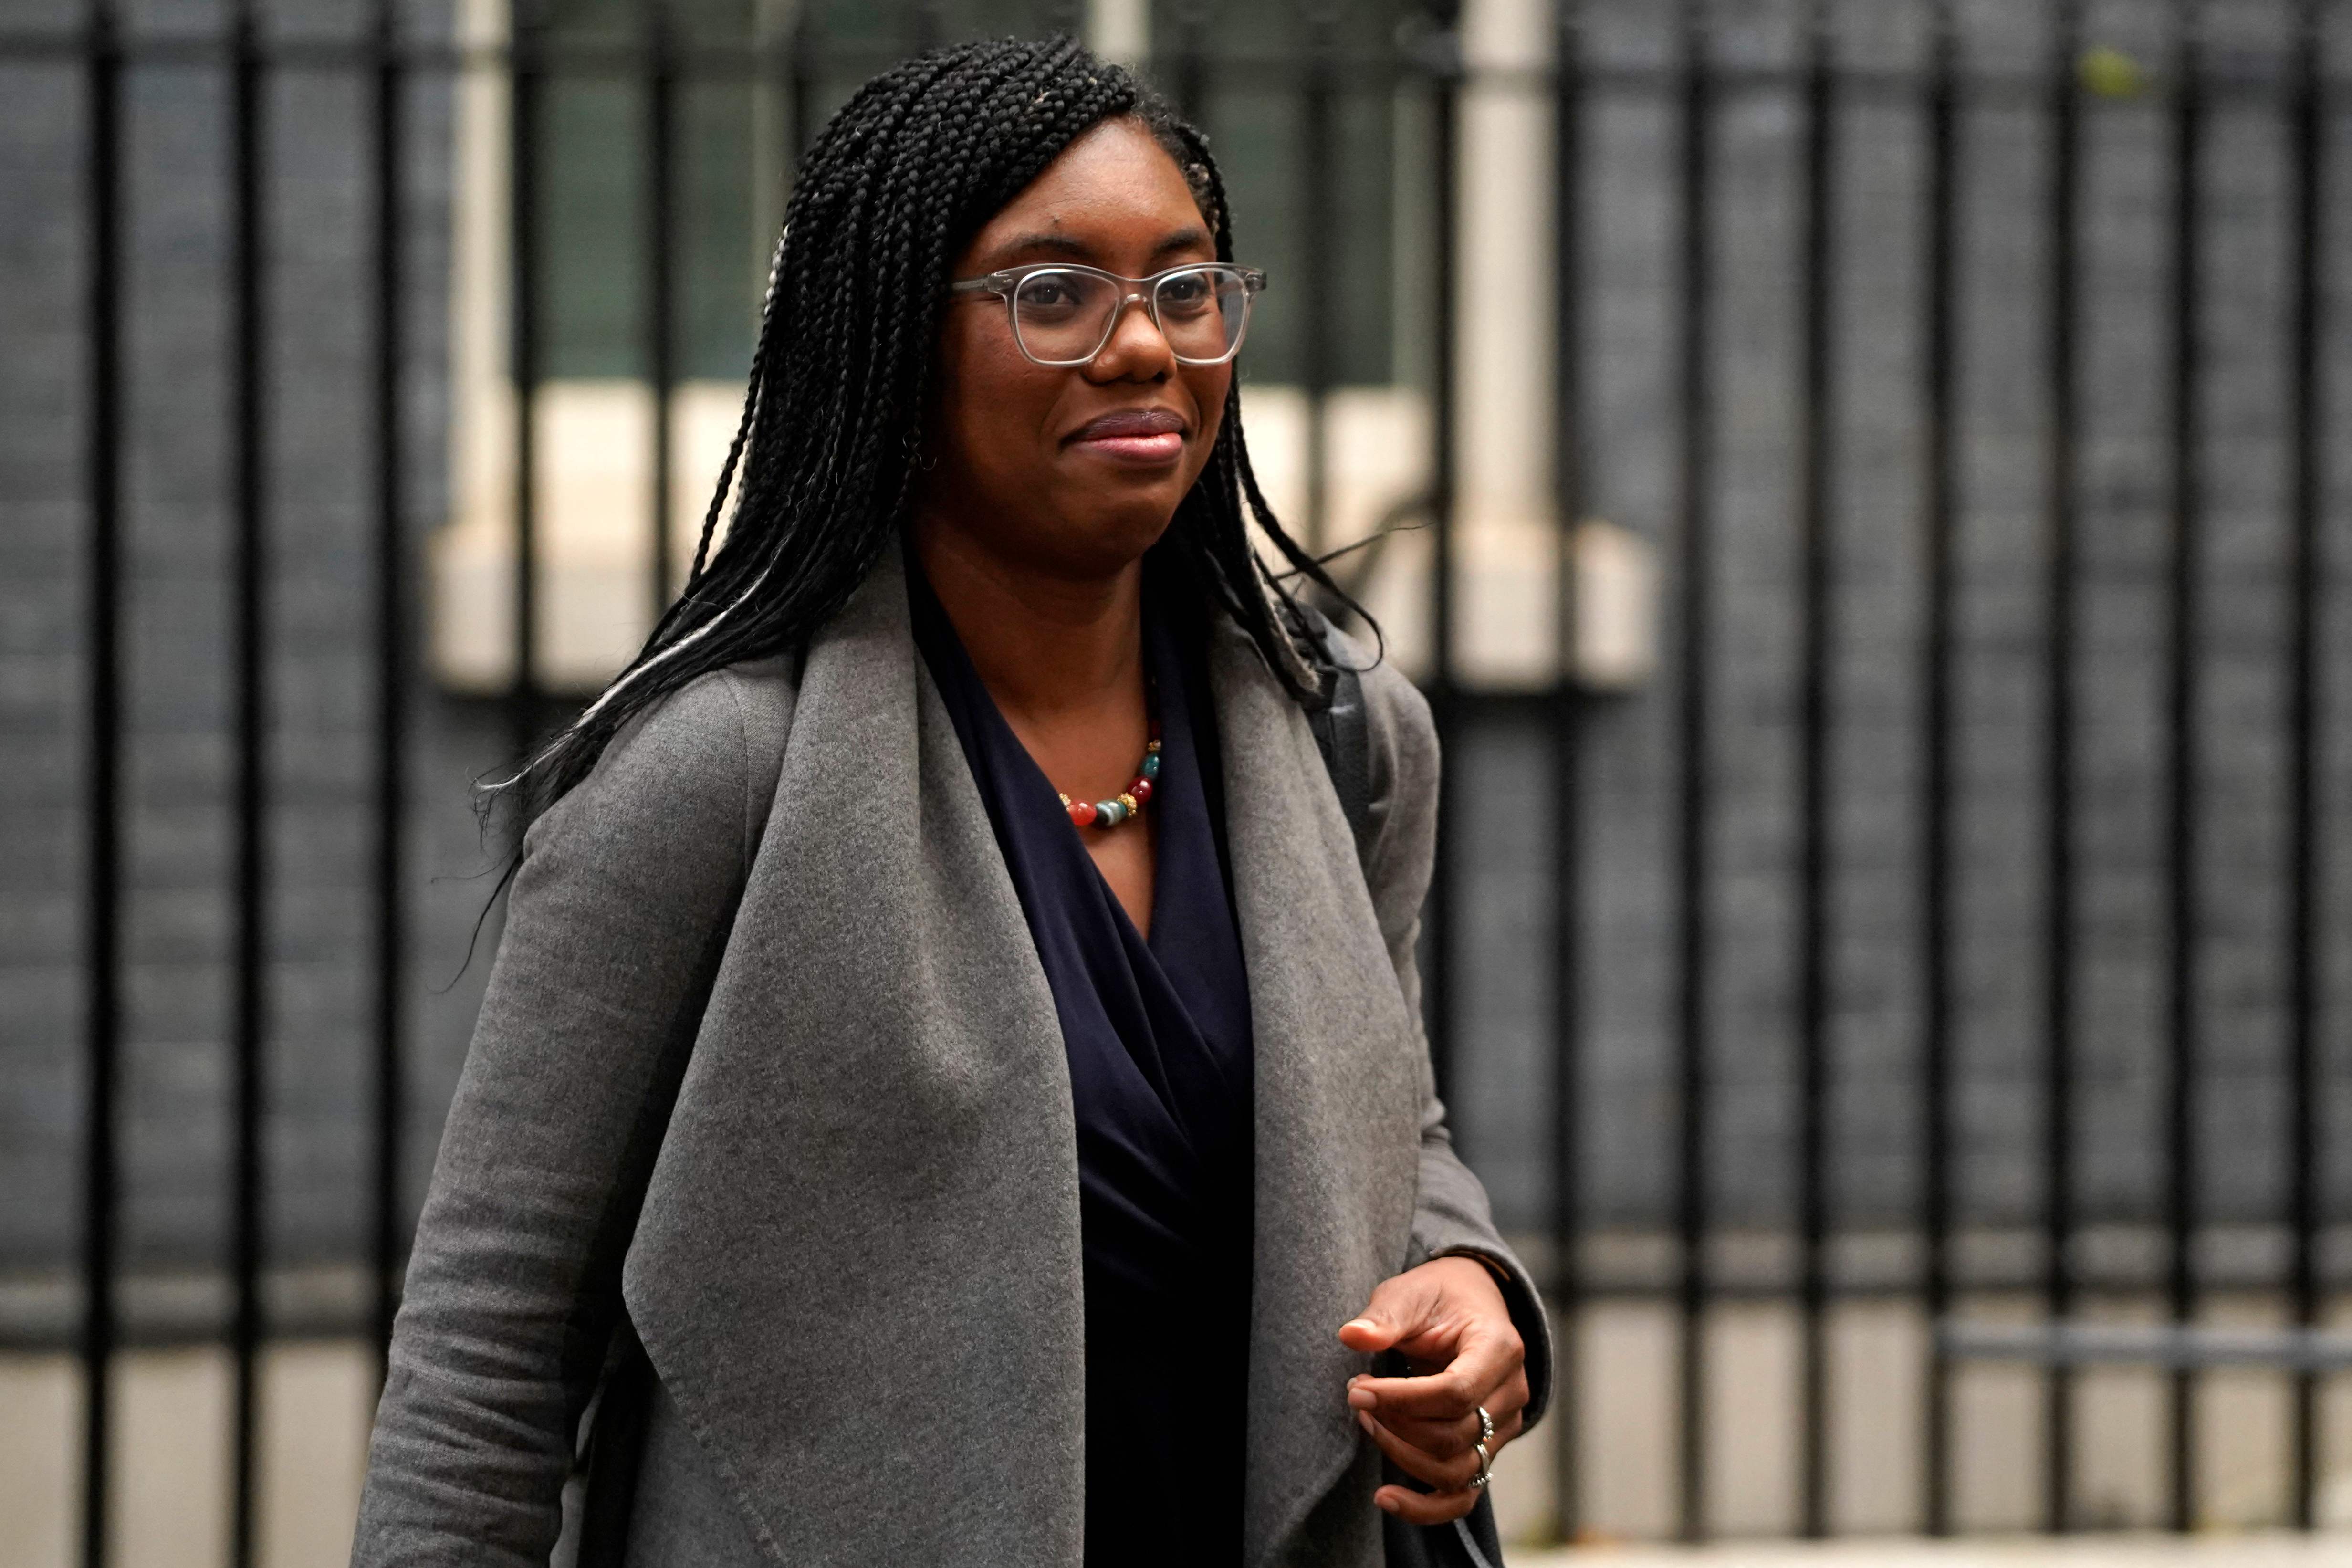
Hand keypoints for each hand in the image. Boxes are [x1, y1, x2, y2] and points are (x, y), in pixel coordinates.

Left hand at [1337, 1255, 1527, 1524]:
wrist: (1470, 1305)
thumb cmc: (1437, 1298)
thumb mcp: (1410, 1294)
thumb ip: (1385, 1317)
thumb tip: (1351, 1336)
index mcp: (1500, 1348)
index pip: (1456, 1392)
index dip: (1401, 1400)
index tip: (1356, 1391)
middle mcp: (1512, 1393)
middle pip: (1454, 1435)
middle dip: (1396, 1424)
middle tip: (1356, 1397)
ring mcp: (1505, 1429)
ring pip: (1457, 1471)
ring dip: (1402, 1456)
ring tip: (1367, 1425)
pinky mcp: (1488, 1452)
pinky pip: (1463, 1497)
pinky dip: (1425, 1508)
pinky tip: (1384, 1498)